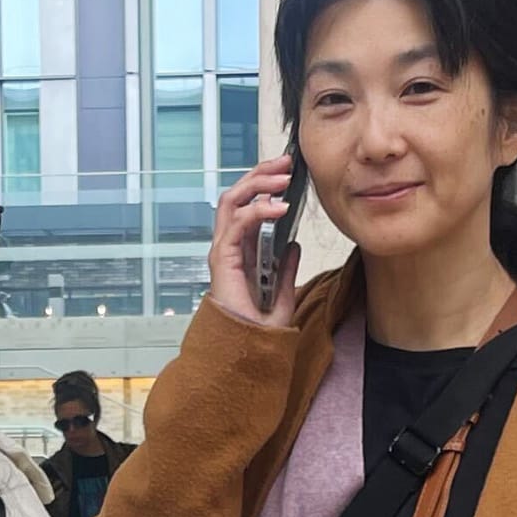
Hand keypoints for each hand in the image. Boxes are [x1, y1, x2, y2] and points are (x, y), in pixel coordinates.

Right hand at [206, 153, 304, 329]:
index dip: (264, 185)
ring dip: (258, 185)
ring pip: (232, 202)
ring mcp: (223, 252)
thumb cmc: (257, 331)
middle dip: (260, 174)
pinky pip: (237, 224)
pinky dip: (258, 211)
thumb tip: (294, 246)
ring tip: (283, 180)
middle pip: (237, 196)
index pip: (247, 206)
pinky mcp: (223, 260)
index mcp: (240, 252)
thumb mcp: (282, 294)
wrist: (246, 353)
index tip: (287, 174)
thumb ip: (285, 268)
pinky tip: (280, 209)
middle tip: (285, 163)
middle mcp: (228, 247)